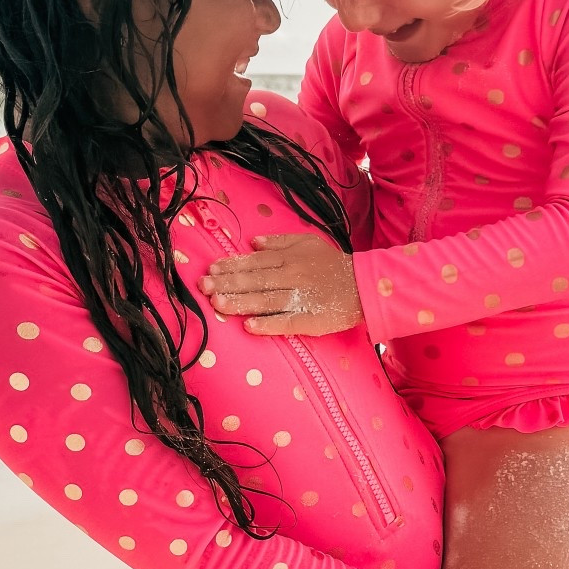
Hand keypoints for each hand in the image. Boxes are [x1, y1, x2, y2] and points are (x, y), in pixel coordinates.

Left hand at [201, 234, 363, 335]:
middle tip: (204, 287)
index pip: (255, 262)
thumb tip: (252, 243)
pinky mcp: (310, 320)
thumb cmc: (333, 264)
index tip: (211, 270)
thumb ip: (279, 242)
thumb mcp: (308, 242)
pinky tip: (249, 327)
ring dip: (240, 303)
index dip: (232, 266)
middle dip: (228, 284)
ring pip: (265, 300)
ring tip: (218, 305)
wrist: (364, 286)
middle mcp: (291, 276)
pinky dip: (268, 324)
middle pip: (255, 281)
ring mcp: (300, 299)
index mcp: (289, 258)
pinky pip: (286, 322)